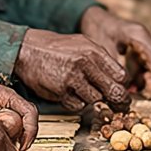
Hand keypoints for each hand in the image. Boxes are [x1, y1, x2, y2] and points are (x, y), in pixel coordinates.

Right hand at [12, 29, 129, 111]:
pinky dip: (77, 102)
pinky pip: (78, 105)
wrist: (28, 50)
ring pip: (95, 100)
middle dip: (118, 100)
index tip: (119, 88)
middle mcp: (85, 64)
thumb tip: (121, 80)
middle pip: (113, 91)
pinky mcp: (60, 92)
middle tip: (120, 104)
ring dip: (92, 98)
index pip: (121, 75)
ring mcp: (72, 79)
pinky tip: (70, 91)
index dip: (121, 84)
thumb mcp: (84, 44)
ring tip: (82, 88)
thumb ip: (102, 60)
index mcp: (94, 51)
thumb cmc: (59, 48)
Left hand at [78, 6, 150, 97]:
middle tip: (148, 90)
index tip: (149, 90)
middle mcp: (150, 35)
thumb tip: (123, 89)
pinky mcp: (150, 44)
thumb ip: (114, 68)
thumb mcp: (103, 49)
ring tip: (141, 86)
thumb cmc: (99, 31)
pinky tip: (137, 81)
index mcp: (139, 34)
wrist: (97, 19)